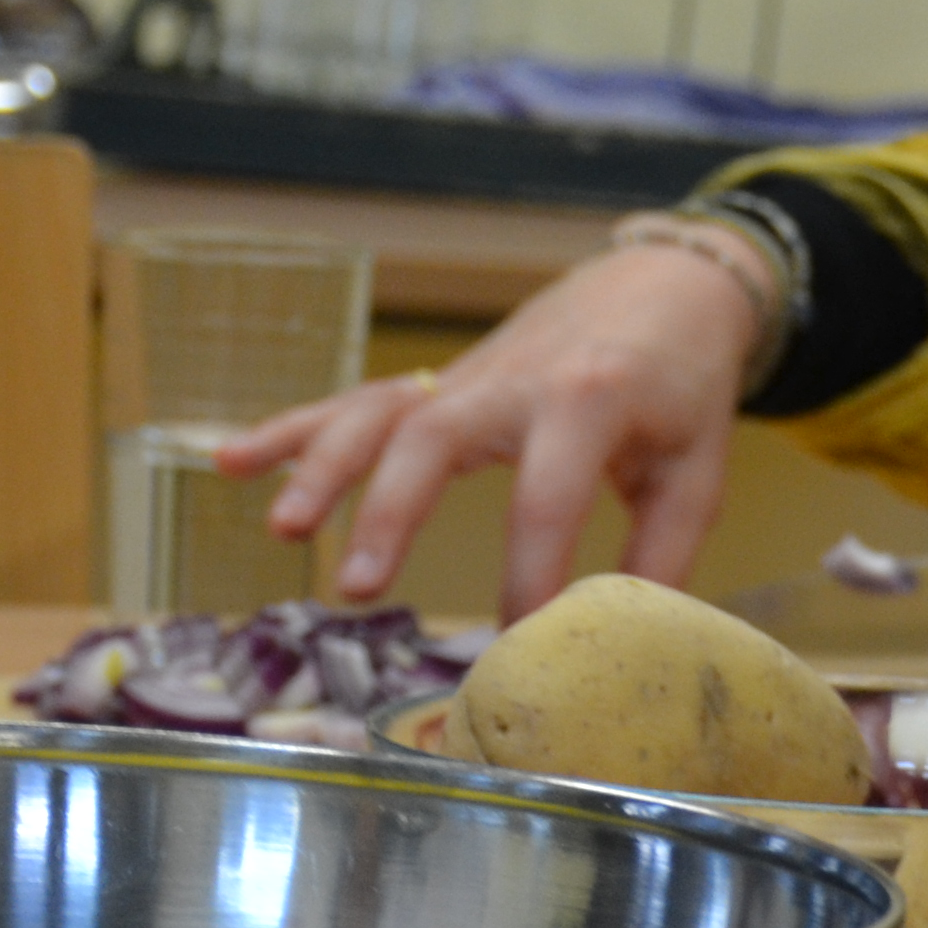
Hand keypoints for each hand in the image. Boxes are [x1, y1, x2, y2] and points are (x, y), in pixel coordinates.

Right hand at [213, 241, 764, 619]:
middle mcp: (513, 381)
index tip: (517, 641)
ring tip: (282, 530)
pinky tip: (230, 462)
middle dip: (390, 509)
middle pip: (435, 436)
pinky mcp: (439, 381)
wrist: (663, 286)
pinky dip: (293, 428)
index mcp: (591, 397)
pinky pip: (358, 400)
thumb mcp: (697, 469)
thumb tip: (622, 641)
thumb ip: (662, 554)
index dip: (531, 571)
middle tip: (356, 587)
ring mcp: (466, 376)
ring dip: (322, 466)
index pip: (549, 493)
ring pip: (380, 412)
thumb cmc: (683, 385)